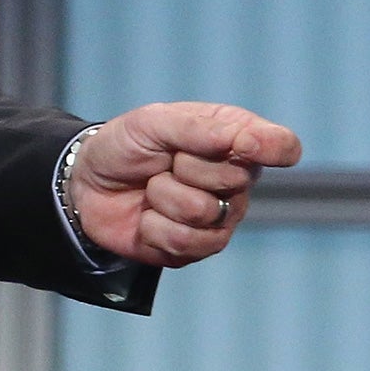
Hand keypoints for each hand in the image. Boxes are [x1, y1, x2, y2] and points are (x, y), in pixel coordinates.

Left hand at [69, 101, 302, 266]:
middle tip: (164, 161)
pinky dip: (154, 227)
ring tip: (151, 188)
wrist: (87, 183)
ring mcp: (222, 217)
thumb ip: (196, 129)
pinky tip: (148, 217)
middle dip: (185, 167)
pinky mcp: (198, 248)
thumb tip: (244, 140)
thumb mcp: (151, 122)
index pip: (282, 145)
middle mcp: (237, 181)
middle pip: (235, 179)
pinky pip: (186, 242)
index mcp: (234, 138)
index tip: (243, 145)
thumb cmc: (125, 145)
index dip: (271, 148)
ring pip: (205, 212)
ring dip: (163, 197)